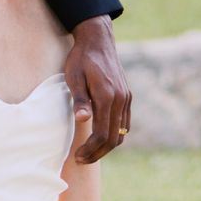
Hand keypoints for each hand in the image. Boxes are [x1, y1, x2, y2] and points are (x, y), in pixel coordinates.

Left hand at [64, 16, 130, 161]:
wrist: (98, 41)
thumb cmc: (81, 59)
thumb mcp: (74, 77)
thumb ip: (79, 99)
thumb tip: (83, 120)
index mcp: (107, 96)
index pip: (101, 134)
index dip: (90, 149)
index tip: (77, 156)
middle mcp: (120, 99)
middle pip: (113, 138)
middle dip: (97, 153)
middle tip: (81, 159)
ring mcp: (126, 98)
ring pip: (121, 133)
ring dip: (106, 147)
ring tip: (89, 152)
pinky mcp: (127, 96)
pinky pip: (124, 123)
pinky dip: (114, 135)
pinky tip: (100, 138)